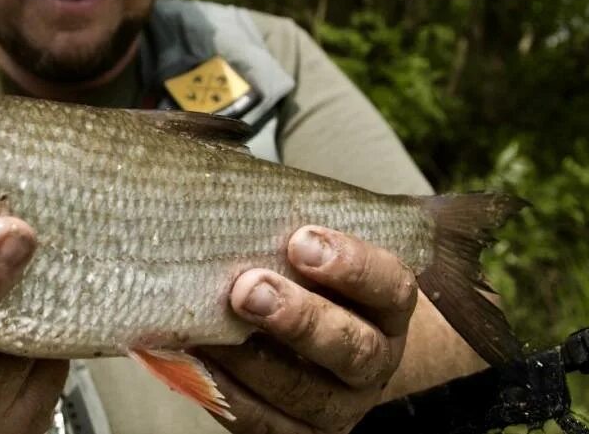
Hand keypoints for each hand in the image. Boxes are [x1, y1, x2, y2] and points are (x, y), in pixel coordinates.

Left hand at [199, 227, 417, 433]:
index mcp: (388, 306)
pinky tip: (198, 361)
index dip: (351, 265)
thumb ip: (294, 226)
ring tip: (208, 329)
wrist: (316, 339)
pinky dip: (226, 393)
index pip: (390, 286)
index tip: (300, 240)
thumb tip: (234, 178)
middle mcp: (375, 359)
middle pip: (352, 348)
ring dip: (254, 361)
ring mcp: (341, 404)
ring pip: (306, 393)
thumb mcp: (317, 248)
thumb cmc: (307, 277)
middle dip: (298, 318)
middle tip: (247, 288)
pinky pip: (264, 423)